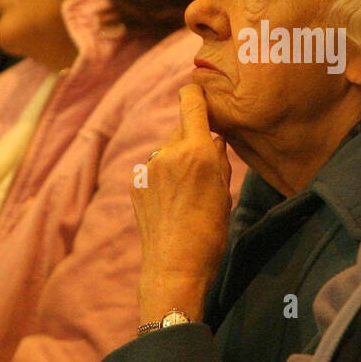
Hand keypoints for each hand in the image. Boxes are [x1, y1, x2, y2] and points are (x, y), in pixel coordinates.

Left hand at [132, 83, 233, 324]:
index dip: (196, 94)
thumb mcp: (225, 193)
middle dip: (193, 141)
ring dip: (177, 161)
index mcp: (197, 150)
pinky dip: (163, 178)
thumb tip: (214, 139)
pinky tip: (170, 203)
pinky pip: (154, 170)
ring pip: (167, 151)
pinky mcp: (135, 184)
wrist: (174, 267)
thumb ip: (219, 160)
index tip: (201, 97)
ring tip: (186, 193)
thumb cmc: (210, 232)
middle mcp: (169, 152)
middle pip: (181, 130)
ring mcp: (148, 168)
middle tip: (204, 169)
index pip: (191, 102)